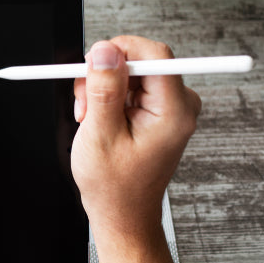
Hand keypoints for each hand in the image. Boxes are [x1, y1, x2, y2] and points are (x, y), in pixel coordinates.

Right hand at [71, 36, 201, 242]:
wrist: (122, 213)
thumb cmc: (114, 186)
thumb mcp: (100, 134)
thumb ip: (104, 88)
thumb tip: (105, 49)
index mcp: (173, 112)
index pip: (155, 54)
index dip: (119, 50)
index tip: (92, 64)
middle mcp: (179, 105)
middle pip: (139, 60)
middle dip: (104, 75)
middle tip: (85, 105)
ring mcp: (169, 107)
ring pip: (129, 71)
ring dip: (102, 88)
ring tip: (90, 118)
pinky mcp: (158, 109)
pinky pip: (130, 84)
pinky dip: (107, 96)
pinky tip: (98, 119)